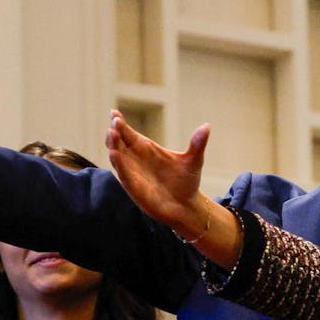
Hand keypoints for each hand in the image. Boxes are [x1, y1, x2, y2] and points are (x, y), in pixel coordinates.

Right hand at [105, 110, 211, 234]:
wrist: (187, 206)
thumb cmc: (187, 181)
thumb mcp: (193, 160)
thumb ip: (197, 144)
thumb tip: (207, 126)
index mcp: (146, 148)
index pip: (128, 133)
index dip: (119, 123)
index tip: (114, 113)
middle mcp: (136, 159)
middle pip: (118, 142)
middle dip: (114, 132)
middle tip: (115, 123)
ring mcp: (133, 173)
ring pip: (117, 157)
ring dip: (113, 146)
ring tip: (112, 134)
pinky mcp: (134, 187)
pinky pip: (123, 174)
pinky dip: (119, 164)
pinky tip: (115, 155)